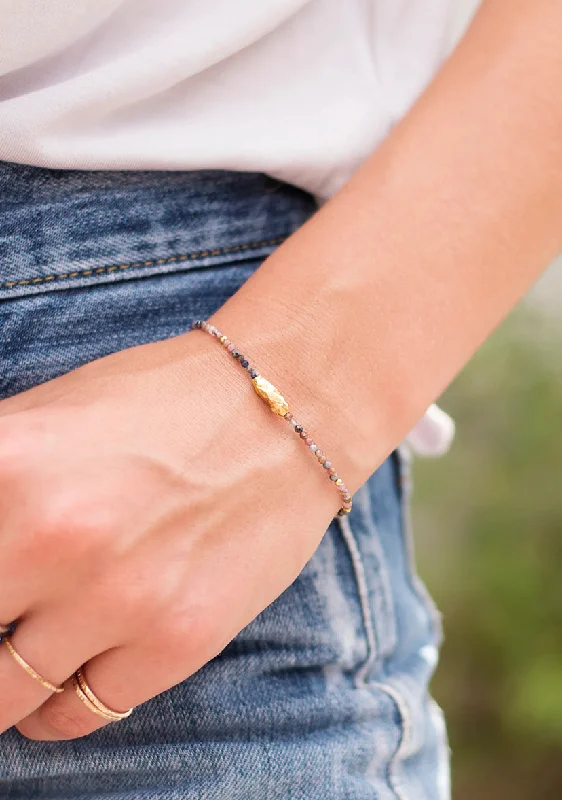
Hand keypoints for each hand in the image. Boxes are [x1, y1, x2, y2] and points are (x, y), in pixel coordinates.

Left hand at [0, 330, 335, 739]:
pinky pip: (75, 715)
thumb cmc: (162, 404)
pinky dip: (54, 705)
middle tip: (4, 609)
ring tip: (24, 644)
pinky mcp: (174, 641)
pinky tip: (68, 668)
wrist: (283, 413)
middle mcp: (51, 535)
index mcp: (5, 463)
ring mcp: (117, 596)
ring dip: (1, 678)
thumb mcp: (46, 417)